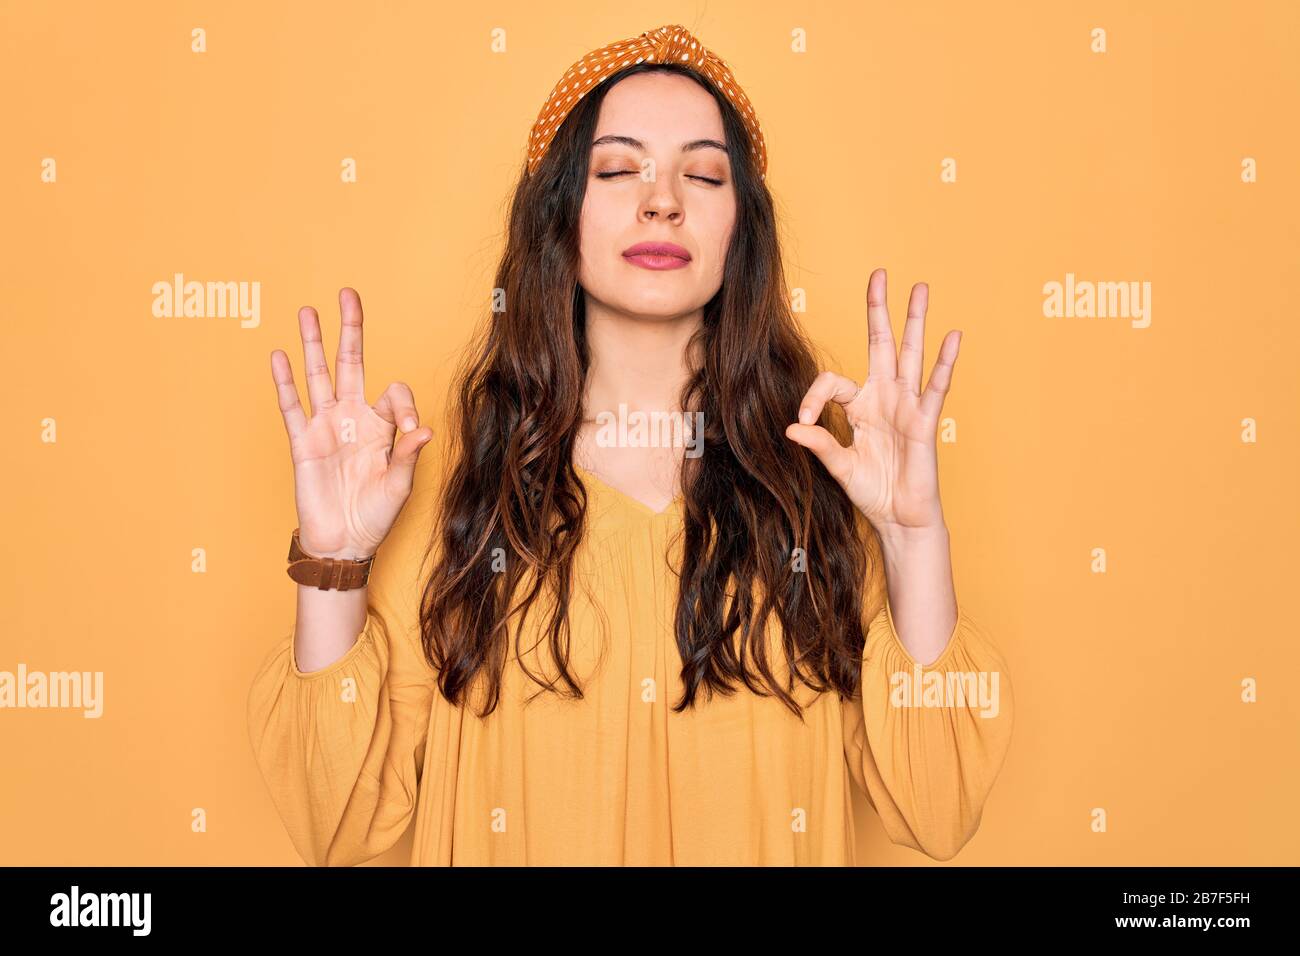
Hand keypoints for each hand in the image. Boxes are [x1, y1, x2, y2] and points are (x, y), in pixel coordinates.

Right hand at [270, 288, 432, 558]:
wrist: (344, 543)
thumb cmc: (376, 515)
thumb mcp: (400, 486)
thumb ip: (408, 455)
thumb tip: (425, 429)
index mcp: (381, 426)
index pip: (393, 393)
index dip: (404, 404)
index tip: (410, 431)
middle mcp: (352, 419)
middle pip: (350, 364)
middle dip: (350, 330)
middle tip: (348, 294)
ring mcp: (326, 427)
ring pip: (317, 376)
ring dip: (314, 344)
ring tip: (308, 312)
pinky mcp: (303, 443)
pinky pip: (291, 407)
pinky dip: (285, 382)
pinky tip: (279, 355)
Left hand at [785, 268, 958, 535]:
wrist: (898, 518)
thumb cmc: (872, 491)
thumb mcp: (839, 467)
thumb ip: (819, 444)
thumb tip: (792, 427)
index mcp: (860, 407)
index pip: (833, 382)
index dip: (814, 396)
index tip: (803, 421)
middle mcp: (884, 398)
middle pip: (881, 344)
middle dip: (879, 310)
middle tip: (879, 275)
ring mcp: (906, 405)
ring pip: (910, 354)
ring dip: (915, 321)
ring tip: (921, 288)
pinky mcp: (925, 421)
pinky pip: (935, 387)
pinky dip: (945, 362)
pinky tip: (953, 337)